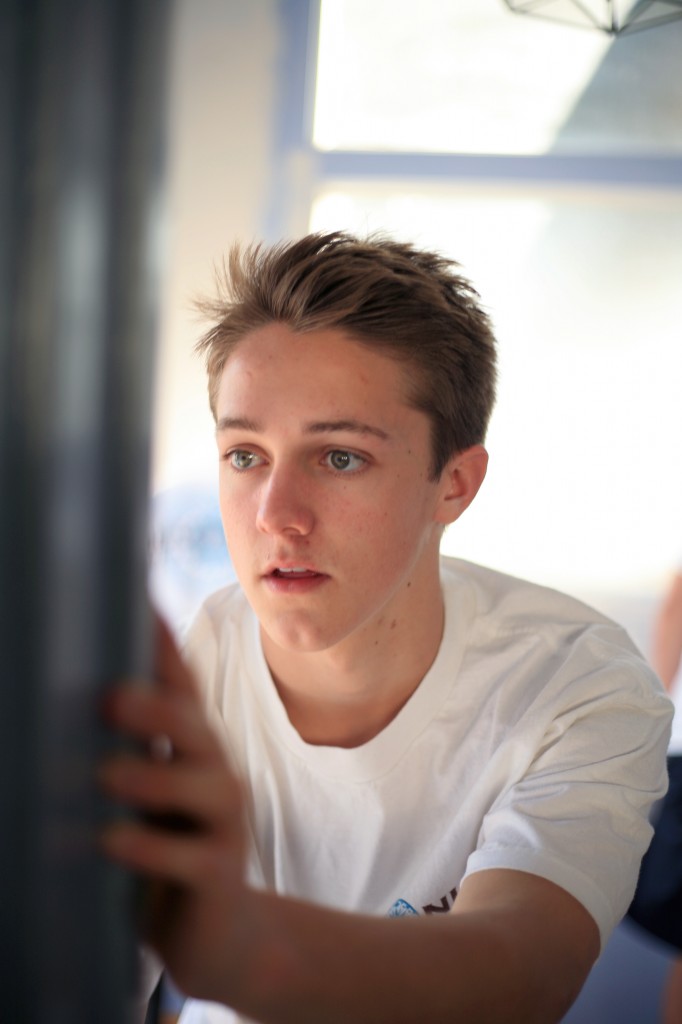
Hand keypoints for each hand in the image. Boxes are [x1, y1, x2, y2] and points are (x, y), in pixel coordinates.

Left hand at [99, 616, 246, 997]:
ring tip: (105, 774)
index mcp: (193, 745)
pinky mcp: (220, 874)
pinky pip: (189, 859)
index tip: (137, 602)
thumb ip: (127, 748)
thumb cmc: (165, 850)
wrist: (219, 933)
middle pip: (195, 726)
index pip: (180, 683)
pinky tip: (110, 841)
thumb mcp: (147, 793)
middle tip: (108, 696)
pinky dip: (149, 848)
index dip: (162, 644)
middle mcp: (216, 772)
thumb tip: (75, 699)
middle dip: (156, 707)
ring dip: (152, 777)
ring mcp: (225, 824)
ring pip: (203, 787)